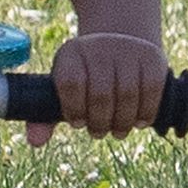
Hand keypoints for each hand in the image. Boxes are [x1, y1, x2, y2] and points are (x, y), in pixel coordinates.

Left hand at [49, 29, 169, 137]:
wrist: (120, 44)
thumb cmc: (86, 78)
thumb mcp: (64, 90)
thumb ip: (45, 117)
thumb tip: (36, 142)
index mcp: (71, 54)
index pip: (70, 83)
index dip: (74, 109)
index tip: (77, 123)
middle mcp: (99, 47)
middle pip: (101, 93)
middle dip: (100, 121)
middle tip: (98, 133)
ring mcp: (128, 50)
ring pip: (128, 94)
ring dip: (123, 121)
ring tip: (118, 131)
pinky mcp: (152, 58)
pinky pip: (152, 90)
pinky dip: (146, 112)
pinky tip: (139, 122)